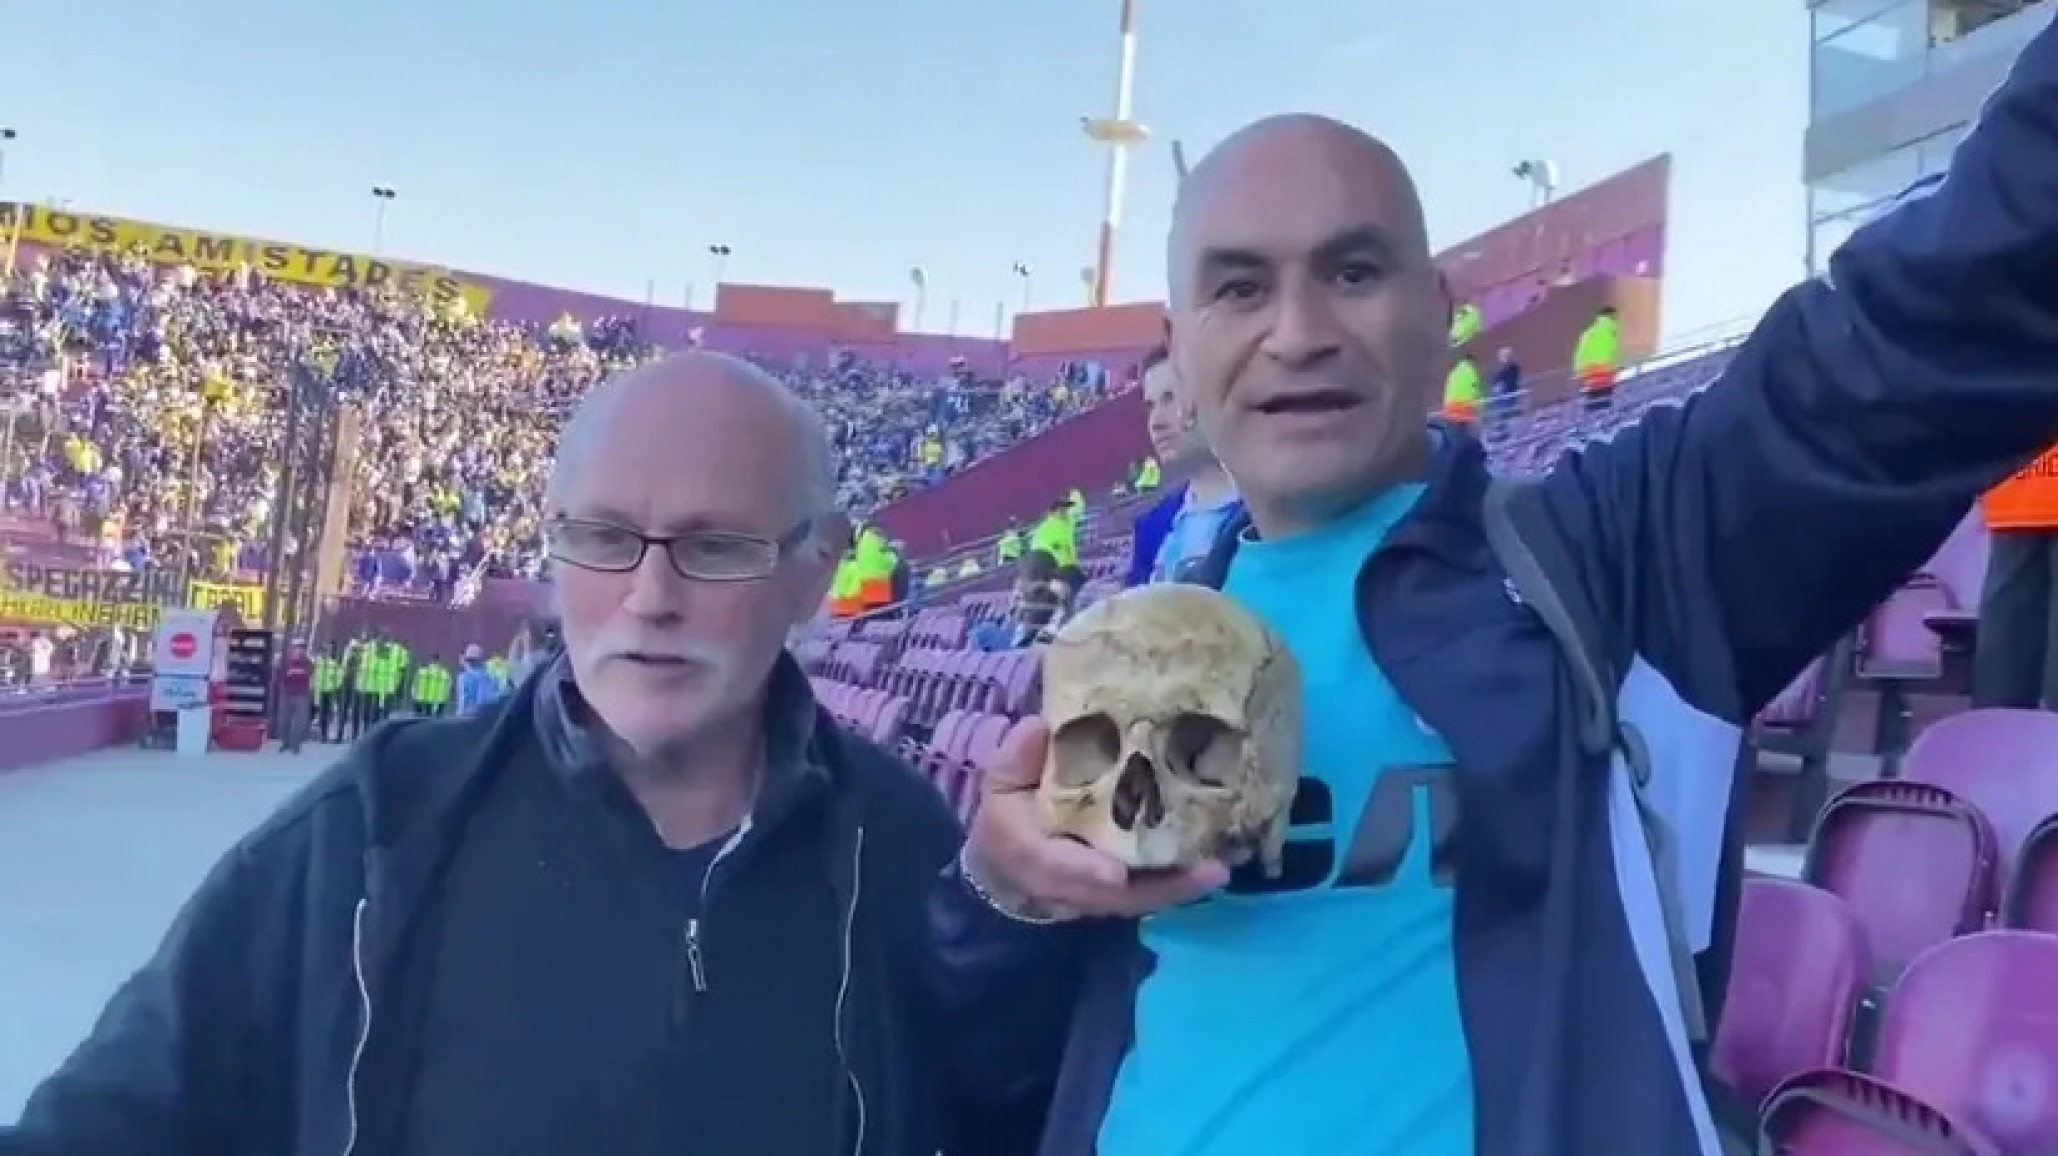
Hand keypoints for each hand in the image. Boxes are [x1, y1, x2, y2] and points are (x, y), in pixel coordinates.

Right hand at [964, 716, 1228, 920]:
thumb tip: (1036, 729)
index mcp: (1028, 854)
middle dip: (1159, 887)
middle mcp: (1066, 886)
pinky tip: (1216, 867)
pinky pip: (1150, 894)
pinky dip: (1181, 885)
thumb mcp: (1002, 782)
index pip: (1056, 868)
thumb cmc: (1011, 813)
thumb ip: (1015, 758)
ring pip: (1138, 900)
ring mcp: (1096, 894)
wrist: (1010, 860)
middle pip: (1115, 897)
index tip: (1115, 874)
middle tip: (1207, 870)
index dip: (1085, 872)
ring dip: (1179, 888)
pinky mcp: (1119, 894)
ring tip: (1219, 868)